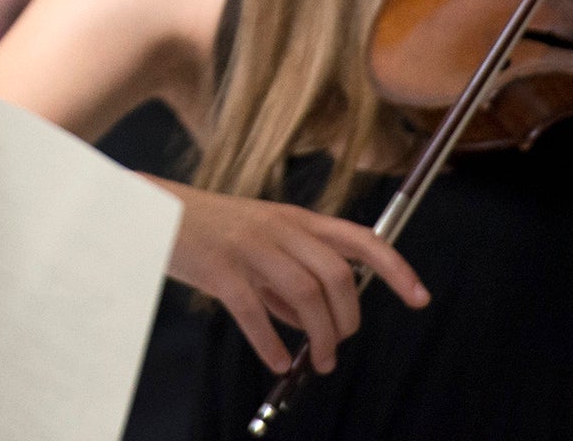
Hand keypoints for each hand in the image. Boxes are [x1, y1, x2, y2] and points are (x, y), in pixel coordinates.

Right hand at [161, 181, 428, 376]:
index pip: (360, 238)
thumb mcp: (258, 241)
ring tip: (318, 362)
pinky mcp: (221, 268)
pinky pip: (255, 312)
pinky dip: (271, 343)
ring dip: (319, 336)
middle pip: (336, 275)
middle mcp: (279, 227)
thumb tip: (313, 323)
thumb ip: (287, 277)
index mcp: (295, 218)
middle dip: (348, 318)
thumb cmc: (207, 227)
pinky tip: (278, 361)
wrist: (153, 209)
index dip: (396, 267)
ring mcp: (250, 246)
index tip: (419, 297)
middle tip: (338, 347)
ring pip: (304, 294)